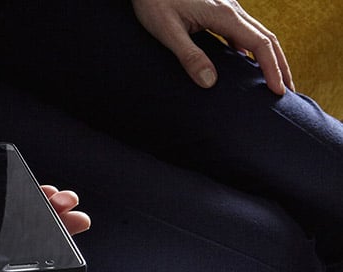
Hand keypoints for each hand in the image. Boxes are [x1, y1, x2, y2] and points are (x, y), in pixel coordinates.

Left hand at [131, 0, 293, 94]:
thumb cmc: (155, 2)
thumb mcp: (167, 31)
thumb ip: (189, 56)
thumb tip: (210, 83)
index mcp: (224, 15)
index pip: (259, 44)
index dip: (271, 68)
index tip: (278, 90)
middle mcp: (232, 9)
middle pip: (266, 38)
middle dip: (280, 65)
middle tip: (288, 91)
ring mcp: (228, 8)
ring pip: (257, 33)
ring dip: (268, 57)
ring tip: (272, 80)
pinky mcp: (220, 10)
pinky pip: (243, 31)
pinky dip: (251, 49)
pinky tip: (246, 64)